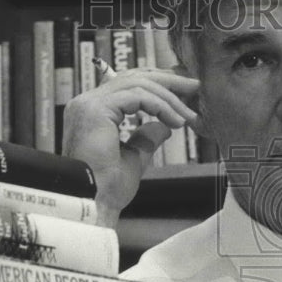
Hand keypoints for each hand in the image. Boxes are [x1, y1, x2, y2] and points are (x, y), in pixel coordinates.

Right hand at [62, 69, 199, 227]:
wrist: (93, 203)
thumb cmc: (107, 189)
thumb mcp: (134, 158)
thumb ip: (146, 139)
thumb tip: (164, 127)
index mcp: (92, 113)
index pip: (127, 85)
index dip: (157, 86)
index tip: (183, 94)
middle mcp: (86, 104)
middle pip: (133, 77)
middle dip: (167, 81)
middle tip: (194, 86)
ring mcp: (88, 104)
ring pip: (137, 84)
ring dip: (168, 97)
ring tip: (188, 115)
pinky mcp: (95, 109)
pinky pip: (137, 96)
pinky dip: (161, 105)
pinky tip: (176, 121)